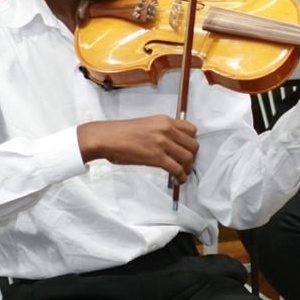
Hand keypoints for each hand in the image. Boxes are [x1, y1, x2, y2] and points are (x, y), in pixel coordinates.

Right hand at [77, 115, 198, 180]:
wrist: (107, 137)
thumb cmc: (122, 133)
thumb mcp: (147, 125)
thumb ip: (162, 132)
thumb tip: (172, 145)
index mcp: (165, 120)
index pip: (191, 130)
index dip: (191, 142)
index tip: (188, 149)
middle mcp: (167, 129)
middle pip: (193, 145)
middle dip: (192, 157)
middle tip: (186, 164)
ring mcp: (163, 143)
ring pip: (188, 158)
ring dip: (188, 168)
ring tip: (182, 174)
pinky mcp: (157, 157)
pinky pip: (177, 169)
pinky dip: (181, 176)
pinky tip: (179, 180)